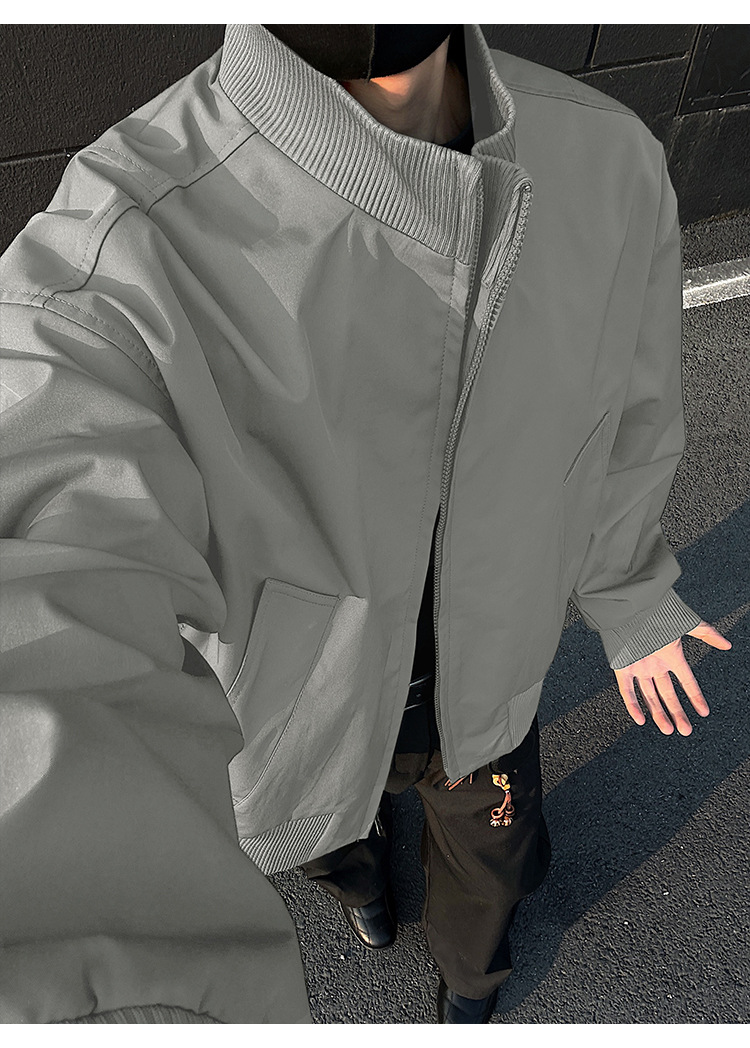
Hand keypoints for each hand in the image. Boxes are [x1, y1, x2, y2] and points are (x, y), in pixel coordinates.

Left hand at [614, 621, 731, 735]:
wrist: (632, 606)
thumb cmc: (659, 612)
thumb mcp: (687, 624)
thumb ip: (707, 634)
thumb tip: (728, 644)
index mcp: (671, 655)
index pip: (686, 681)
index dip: (695, 696)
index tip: (703, 712)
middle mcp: (656, 664)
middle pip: (667, 694)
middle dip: (677, 712)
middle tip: (686, 730)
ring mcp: (639, 667)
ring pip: (649, 696)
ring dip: (658, 714)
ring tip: (669, 730)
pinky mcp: (623, 667)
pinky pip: (627, 691)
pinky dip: (633, 705)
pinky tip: (641, 720)